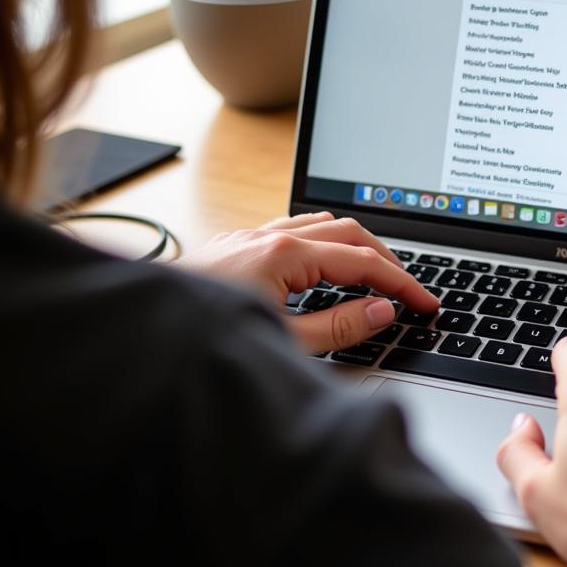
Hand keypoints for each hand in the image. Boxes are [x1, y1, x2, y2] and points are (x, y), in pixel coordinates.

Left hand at [174, 212, 437, 352]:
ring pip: (321, 223)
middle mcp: (268, 236)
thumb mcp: (282, 343)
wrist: (140, 333)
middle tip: (409, 289)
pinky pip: (292, 228)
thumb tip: (382, 310)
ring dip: (355, 245)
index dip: (402, 283)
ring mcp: (249, 237)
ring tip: (376, 273)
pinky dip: (323, 241)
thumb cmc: (203, 340)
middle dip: (386, 258)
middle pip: (349, 231)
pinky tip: (322, 264)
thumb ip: (338, 326)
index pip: (363, 262)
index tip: (426, 303)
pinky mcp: (235, 246)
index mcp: (285, 254)